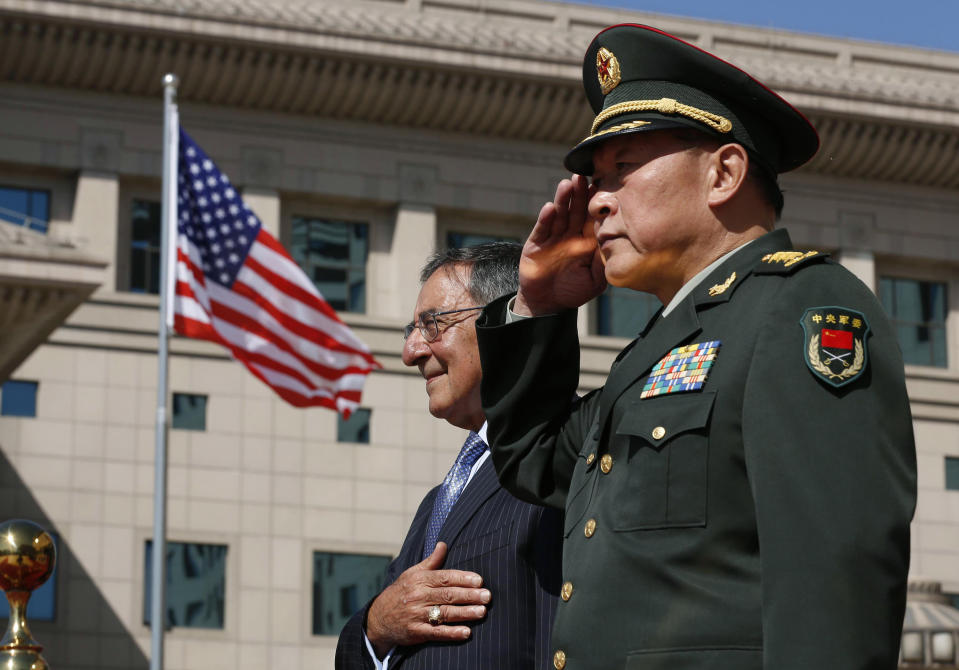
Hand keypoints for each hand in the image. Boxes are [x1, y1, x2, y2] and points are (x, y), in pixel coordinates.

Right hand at [365, 542, 490, 657]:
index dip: (463, 578)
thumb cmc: (400, 592)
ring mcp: (417, 615)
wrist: (378, 618)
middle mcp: (418, 596)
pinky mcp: (416, 632)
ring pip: (444, 613)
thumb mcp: (412, 573)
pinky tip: (466, 632)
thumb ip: (431, 561)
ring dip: (465, 613)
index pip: (444, 578)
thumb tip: (443, 544)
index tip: (479, 580)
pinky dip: (452, 633)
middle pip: (448, 595)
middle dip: (469, 595)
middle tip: (487, 596)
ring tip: (482, 612)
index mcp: (419, 580)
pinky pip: (436, 633)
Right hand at [514, 175, 606, 315]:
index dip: (596, 203)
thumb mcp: (595, 280)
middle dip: (579, 194)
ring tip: (565, 185)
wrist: (547, 304)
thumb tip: (613, 243)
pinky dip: (545, 218)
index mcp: (586, 241)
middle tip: (582, 176)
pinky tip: (549, 207)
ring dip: (562, 200)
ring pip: (559, 215)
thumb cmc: (573, 291)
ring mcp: (553, 238)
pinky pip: (542, 229)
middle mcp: (570, 235)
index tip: (602, 187)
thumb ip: (602, 262)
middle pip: (576, 211)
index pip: (592, 218)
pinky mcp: (536, 243)